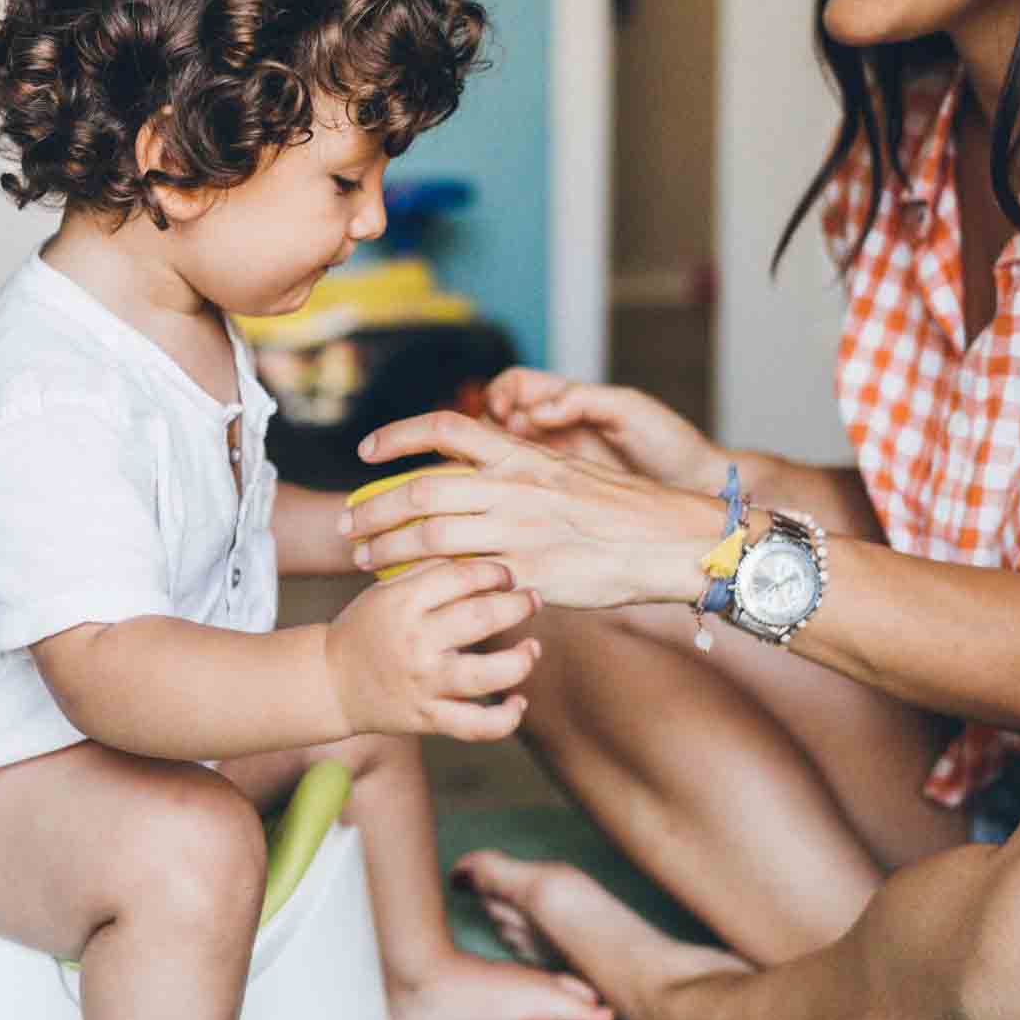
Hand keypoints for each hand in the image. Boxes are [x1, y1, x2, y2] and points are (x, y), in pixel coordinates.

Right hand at [324, 558, 541, 741]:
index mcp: (403, 602)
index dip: (494, 571)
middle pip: (482, 617)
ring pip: (489, 674)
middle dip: (518, 606)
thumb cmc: (367, 628)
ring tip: (532, 648)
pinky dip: (506, 717)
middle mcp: (416, 642)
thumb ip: (429, 572)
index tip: (507, 576)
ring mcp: (424, 683)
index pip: (462, 576)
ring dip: (522, 660)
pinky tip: (518, 701)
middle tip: (532, 600)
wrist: (330, 682)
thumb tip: (482, 556)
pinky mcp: (429, 718)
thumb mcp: (386, 590)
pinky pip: (478, 725)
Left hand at [343, 411, 722, 609]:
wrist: (670, 540)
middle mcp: (514, 487)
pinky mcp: (530, 573)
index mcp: (522, 456)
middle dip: (374, 508)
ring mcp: (520, 530)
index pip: (445, 428)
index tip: (364, 453)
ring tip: (364, 560)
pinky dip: (428, 583)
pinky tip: (409, 591)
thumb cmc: (621, 511)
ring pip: (431, 534)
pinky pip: (464, 578)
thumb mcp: (566, 473)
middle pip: (421, 490)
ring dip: (388, 547)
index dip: (397, 437)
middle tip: (349, 525)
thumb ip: (519, 473)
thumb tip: (478, 476)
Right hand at [485, 367, 722, 489]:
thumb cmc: (669, 442)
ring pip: (503, 457)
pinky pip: (522, 487)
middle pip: (498, 421)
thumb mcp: (628, 409)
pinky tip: (514, 497)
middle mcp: (555, 430)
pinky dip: (509, 488)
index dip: (500, 393)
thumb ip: (582, 400)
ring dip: (493, 461)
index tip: (503, 412)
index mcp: (568, 401)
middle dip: (486, 428)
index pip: (515, 386)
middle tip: (500, 446)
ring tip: (501, 473)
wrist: (696, 486)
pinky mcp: (560, 496)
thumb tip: (537, 411)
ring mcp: (555, 464)